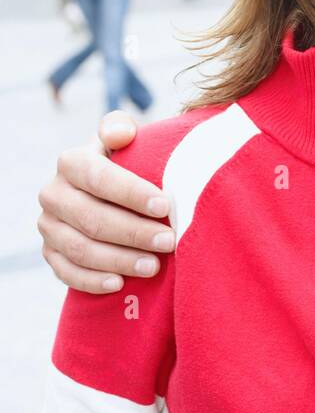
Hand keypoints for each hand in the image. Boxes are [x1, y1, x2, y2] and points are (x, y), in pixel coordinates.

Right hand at [37, 111, 175, 292]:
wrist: (110, 195)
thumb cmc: (127, 165)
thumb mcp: (125, 142)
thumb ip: (121, 129)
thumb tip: (120, 133)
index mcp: (71, 162)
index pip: (99, 177)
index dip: (132, 192)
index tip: (165, 206)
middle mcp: (53, 193)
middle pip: (92, 218)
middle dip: (133, 232)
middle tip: (168, 241)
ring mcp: (48, 226)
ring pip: (81, 249)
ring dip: (119, 259)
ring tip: (153, 266)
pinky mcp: (50, 253)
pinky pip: (67, 273)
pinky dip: (93, 281)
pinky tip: (120, 283)